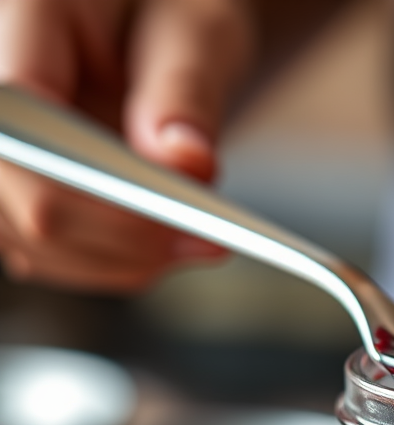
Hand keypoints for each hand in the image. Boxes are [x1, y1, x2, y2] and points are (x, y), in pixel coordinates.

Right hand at [0, 0, 254, 290]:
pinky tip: (163, 243)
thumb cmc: (170, 14)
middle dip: (125, 238)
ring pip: (36, 244)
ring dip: (126, 261)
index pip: (24, 111)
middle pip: (26, 201)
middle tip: (207, 241)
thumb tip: (186, 162)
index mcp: (17, 15)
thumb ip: (187, 87)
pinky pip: (49, 257)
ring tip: (195, 238)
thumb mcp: (197, 29)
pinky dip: (115, 264)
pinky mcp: (10, 196)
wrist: (154, 35)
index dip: (99, 183)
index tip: (179, 214)